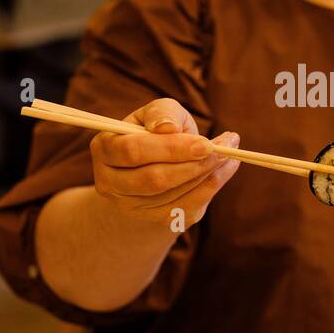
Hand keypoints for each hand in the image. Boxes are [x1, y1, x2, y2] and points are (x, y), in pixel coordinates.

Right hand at [89, 98, 239, 227]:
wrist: (154, 165)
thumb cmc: (156, 132)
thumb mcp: (157, 113)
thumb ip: (162, 113)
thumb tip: (167, 127)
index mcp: (104, 149)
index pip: (133, 151)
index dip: (171, 148)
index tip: (205, 143)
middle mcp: (110, 183)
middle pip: (153, 179)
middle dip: (193, 164)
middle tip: (225, 149)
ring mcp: (131, 207)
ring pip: (172, 196)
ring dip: (207, 175)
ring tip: (229, 153)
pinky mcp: (155, 220)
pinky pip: (186, 208)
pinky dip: (211, 187)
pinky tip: (226, 168)